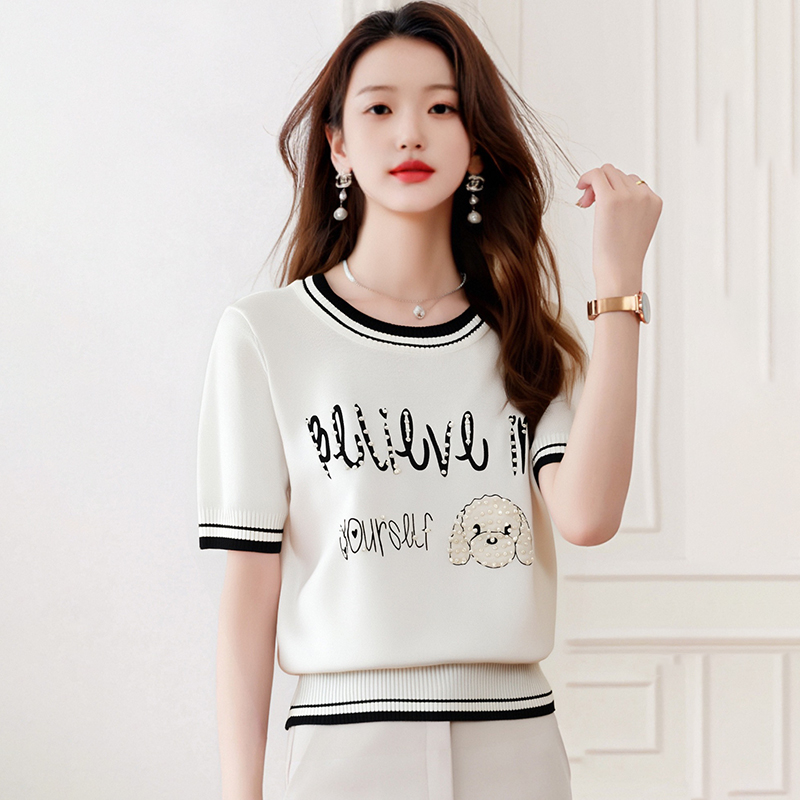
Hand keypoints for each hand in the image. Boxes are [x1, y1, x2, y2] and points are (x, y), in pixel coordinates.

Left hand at [576, 163, 662, 294]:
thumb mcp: (635, 227)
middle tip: (590, 204)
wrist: (620, 272)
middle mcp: (644, 195)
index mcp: (654, 201)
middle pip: (618, 173)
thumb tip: (606, 191)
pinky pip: (596, 174)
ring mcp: (628, 196)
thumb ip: (631, 207)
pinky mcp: (611, 200)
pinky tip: (580, 188)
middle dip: (603, 185)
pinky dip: (586, 177)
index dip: (614, 189)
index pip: (633, 180)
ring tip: (587, 203)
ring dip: (594, 184)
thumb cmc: (622, 257)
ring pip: (607, 171)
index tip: (601, 204)